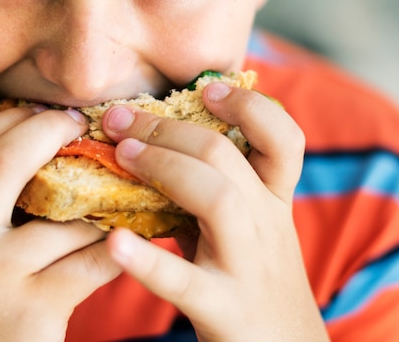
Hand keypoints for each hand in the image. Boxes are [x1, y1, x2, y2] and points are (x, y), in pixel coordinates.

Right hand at [0, 105, 121, 341]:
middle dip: (47, 130)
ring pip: (57, 213)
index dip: (8, 119)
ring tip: (112, 181)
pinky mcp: (29, 309)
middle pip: (3, 161)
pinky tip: (125, 238)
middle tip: (78, 122)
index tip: (39, 109)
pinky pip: (88, 258)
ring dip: (92, 197)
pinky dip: (112, 245)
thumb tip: (25, 139)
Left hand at [102, 83, 327, 341]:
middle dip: (168, 128)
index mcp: (273, 200)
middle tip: (118, 117)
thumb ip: (209, 186)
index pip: (284, 139)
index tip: (208, 88)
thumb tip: (149, 139)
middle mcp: (266, 224)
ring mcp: (246, 266)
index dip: (249, 106)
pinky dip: (149, 260)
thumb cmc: (249, 276)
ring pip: (217, 200)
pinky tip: (115, 241)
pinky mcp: (224, 309)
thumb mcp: (245, 225)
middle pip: (225, 157)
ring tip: (122, 154)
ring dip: (163, 167)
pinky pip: (185, 281)